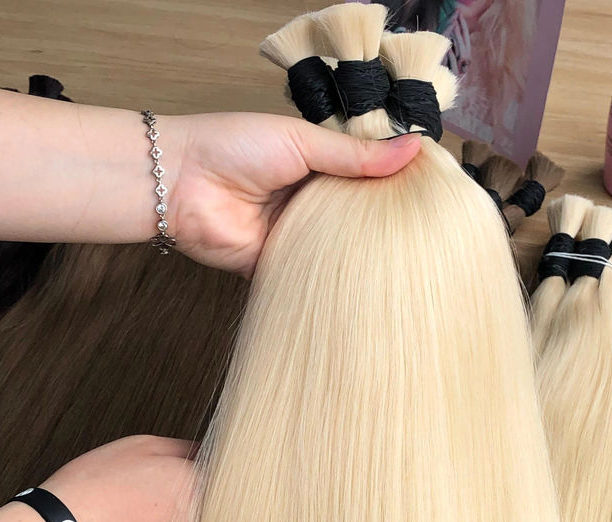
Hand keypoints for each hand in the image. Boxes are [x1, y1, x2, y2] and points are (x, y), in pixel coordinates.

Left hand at [167, 113, 421, 274]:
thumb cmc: (233, 147)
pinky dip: (333, 282)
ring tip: (409, 263)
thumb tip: (413, 148)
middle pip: (357, 216)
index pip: (366, 176)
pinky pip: (313, 278)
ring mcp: (296, 236)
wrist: (180, 185)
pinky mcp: (280, 267)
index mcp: (317, 165)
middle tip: (427, 235)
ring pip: (339, 249)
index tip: (431, 194)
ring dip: (362, 254)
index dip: (394, 184)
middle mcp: (310, 201)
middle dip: (383, 224)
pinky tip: (368, 288)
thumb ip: (355, 155)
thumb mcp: (302, 142)